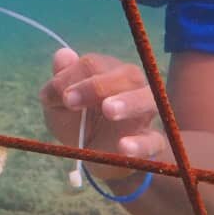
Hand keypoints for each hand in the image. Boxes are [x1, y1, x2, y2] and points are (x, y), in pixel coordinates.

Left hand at [39, 48, 164, 178]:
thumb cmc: (80, 124)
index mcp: (109, 73)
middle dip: (98, 85)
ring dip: (129, 102)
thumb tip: (62, 55)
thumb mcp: (59, 107)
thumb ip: (58, 84)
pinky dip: (141, 144)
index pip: (93, 64)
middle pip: (127, 75)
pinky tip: (124, 147)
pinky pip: (155, 141)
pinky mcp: (153, 144)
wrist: (99, 159)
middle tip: (71, 100)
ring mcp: (146, 116)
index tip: (61, 98)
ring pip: (149, 100)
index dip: (73, 76)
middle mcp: (133, 88)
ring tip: (108, 110)